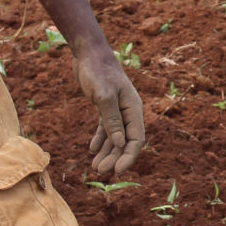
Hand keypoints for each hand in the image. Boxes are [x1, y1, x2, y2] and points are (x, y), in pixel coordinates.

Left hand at [73, 43, 144, 174]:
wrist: (89, 54)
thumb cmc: (98, 72)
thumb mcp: (104, 96)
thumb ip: (112, 120)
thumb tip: (120, 143)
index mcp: (134, 108)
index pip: (137, 139)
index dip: (129, 157)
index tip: (116, 171)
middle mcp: (128, 111)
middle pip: (126, 141)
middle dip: (115, 158)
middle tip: (100, 171)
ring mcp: (117, 109)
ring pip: (116, 137)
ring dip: (107, 152)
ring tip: (95, 167)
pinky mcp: (105, 107)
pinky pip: (106, 128)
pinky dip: (100, 140)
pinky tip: (92, 150)